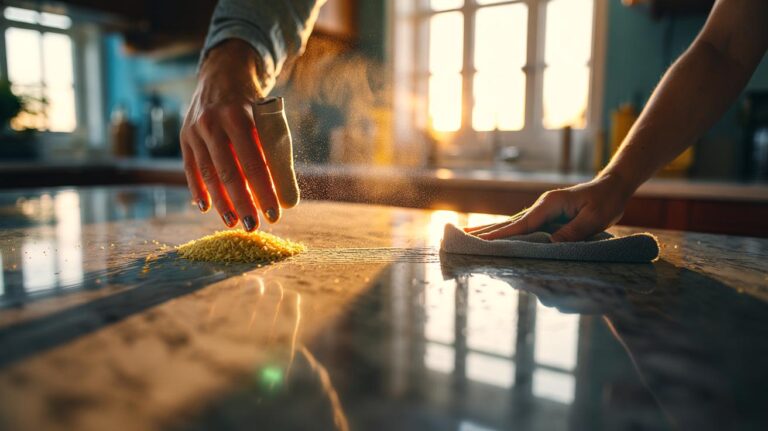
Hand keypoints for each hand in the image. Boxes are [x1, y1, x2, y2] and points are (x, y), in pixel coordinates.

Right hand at [181, 39, 281, 230]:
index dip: (265, 190)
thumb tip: (286, 193)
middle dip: (243, 203)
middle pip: (229, 172)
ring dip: (221, 202)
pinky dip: (198, 189)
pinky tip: (206, 208)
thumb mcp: (267, 119)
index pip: (255, 161)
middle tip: (253, 227)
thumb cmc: (253, 104)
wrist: (222, 74)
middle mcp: (213, 123)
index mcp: (239, 116)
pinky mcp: (184, 137)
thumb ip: (275, 151)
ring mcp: (195, 130)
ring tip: (233, 223)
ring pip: (208, 174)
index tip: (276, 213)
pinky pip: (191, 169)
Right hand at [465, 174, 633, 241]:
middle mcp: (540, 207)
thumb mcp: (593, 218)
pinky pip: (521, 228)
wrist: (612, 187)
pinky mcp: (544, 217)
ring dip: (490, 231)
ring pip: (510, 224)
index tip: (480, 242)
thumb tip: (551, 245)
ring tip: (467, 236)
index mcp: (548, 205)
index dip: (500, 236)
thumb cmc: (605, 202)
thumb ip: (572, 232)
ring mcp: (540, 211)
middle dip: (484, 232)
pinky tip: (494, 237)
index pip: (520, 224)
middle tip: (460, 238)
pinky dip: (505, 233)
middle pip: (507, 223)